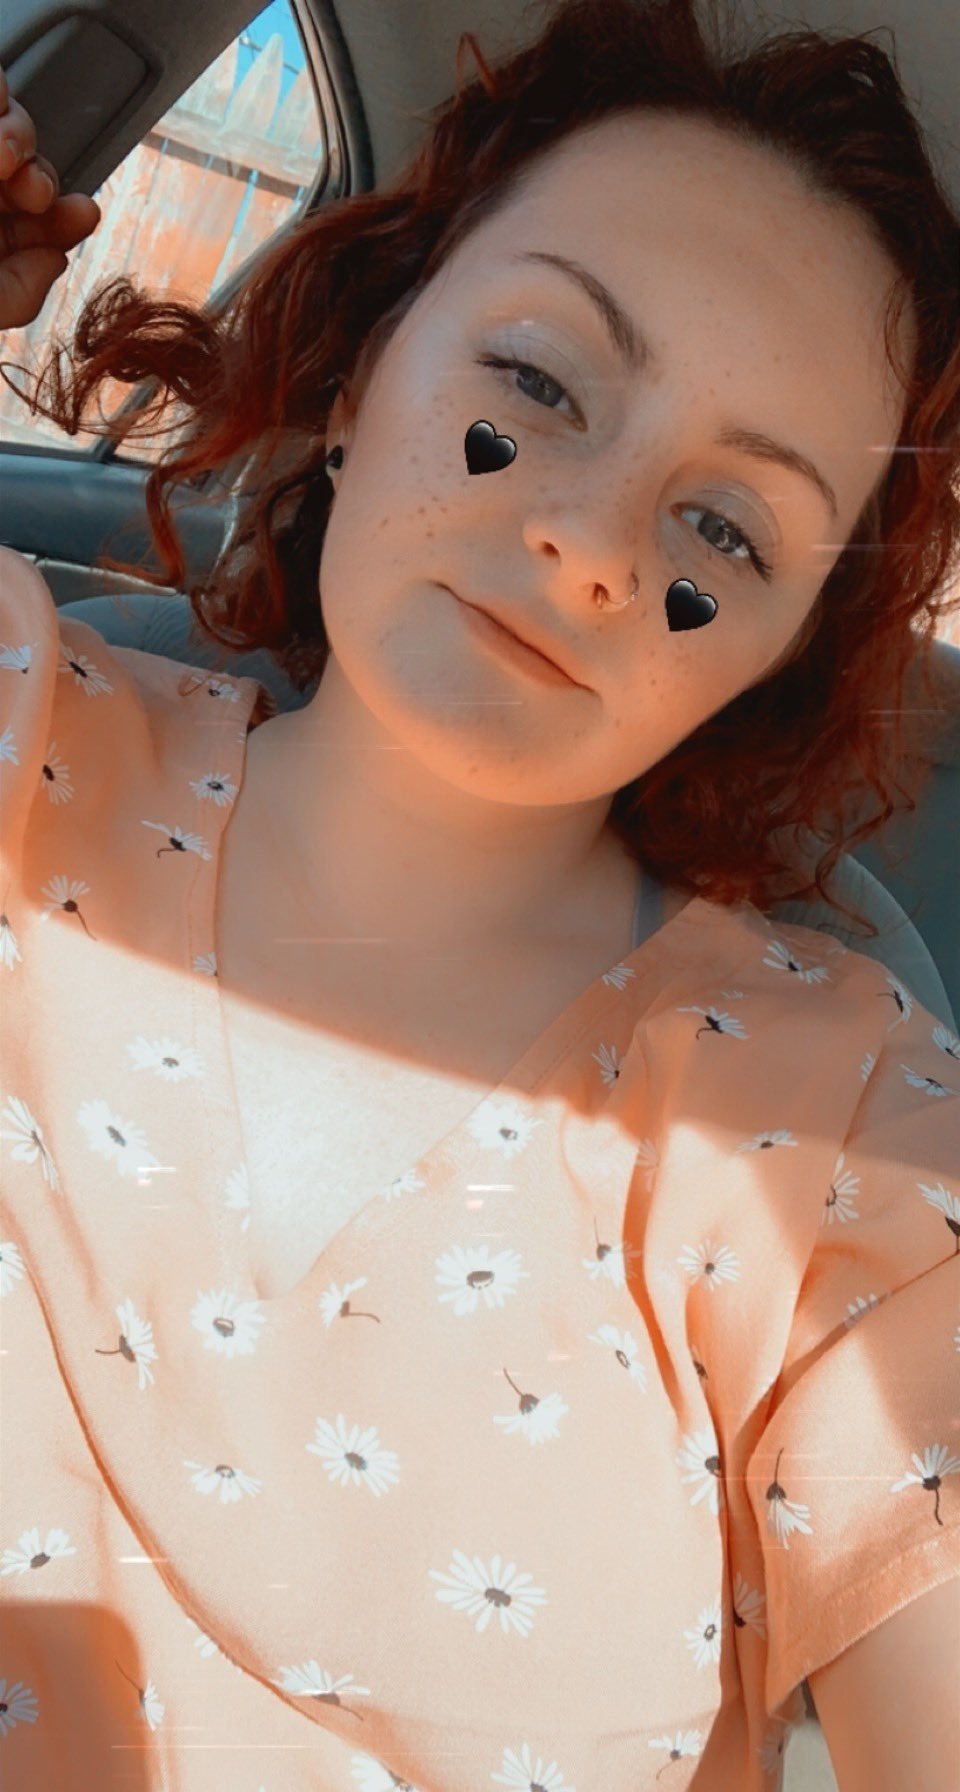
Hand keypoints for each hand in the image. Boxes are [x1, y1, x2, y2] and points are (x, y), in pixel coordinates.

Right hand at [0, 62, 101, 330]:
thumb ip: (24, 293)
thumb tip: (56, 261)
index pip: (39, 219)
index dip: (67, 216)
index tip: (83, 214)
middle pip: (28, 164)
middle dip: (42, 173)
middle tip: (32, 190)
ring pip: (9, 121)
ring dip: (18, 133)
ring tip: (2, 156)